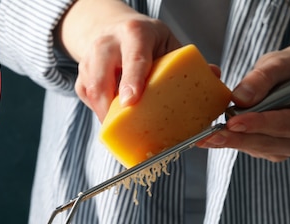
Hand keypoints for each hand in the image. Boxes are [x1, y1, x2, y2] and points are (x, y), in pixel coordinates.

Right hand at [57, 0, 179, 119]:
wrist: (118, 28)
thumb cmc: (148, 41)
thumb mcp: (168, 43)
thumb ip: (181, 64)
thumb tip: (207, 80)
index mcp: (135, 33)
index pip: (133, 57)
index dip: (132, 80)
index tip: (131, 101)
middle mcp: (108, 43)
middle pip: (100, 76)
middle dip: (108, 104)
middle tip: (122, 127)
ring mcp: (90, 57)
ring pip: (89, 88)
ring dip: (104, 112)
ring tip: (120, 127)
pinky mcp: (82, 73)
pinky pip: (85, 95)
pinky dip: (98, 110)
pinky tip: (113, 114)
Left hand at [199, 17, 289, 161]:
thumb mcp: (281, 63)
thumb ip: (264, 78)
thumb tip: (242, 98)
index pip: (285, 124)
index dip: (258, 124)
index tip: (234, 122)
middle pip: (269, 143)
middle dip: (239, 138)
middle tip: (211, 134)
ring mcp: (287, 150)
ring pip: (257, 149)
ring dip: (232, 142)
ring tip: (206, 136)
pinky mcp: (270, 151)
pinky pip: (250, 148)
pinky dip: (231, 141)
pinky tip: (212, 136)